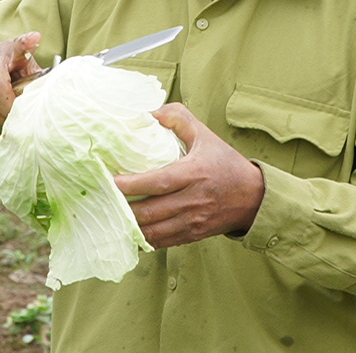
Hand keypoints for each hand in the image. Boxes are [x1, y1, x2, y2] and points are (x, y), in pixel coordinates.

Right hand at [0, 31, 41, 127]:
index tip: (34, 38)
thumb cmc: (13, 73)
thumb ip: (35, 82)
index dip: (26, 42)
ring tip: (0, 117)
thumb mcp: (27, 73)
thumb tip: (42, 97)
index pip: (19, 45)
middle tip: (12, 115)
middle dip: (5, 109)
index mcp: (11, 50)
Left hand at [114, 103, 264, 247]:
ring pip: (154, 231)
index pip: (159, 182)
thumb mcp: (205, 134)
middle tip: (102, 200)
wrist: (253, 197)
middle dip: (124, 209)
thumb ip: (178, 118)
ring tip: (110, 216)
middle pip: (151, 211)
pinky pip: (162, 242)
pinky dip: (144, 239)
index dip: (133, 184)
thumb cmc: (225, 163)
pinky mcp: (193, 235)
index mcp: (194, 174)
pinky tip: (128, 231)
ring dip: (130, 226)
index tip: (112, 181)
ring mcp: (193, 221)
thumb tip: (150, 113)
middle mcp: (193, 200)